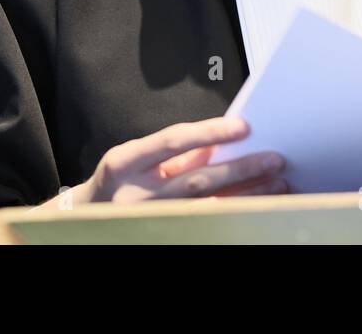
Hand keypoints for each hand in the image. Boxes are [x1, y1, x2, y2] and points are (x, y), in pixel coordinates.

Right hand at [42, 117, 287, 207]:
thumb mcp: (137, 158)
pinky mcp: (162, 235)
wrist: (86, 219)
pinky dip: (231, 214)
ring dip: (245, 195)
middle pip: (198, 181)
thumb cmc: (118, 181)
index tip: (244, 127)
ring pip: (207, 207)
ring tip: (276, 184)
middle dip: (241, 170)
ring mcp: (149, 220)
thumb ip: (176, 152)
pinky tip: (254, 206)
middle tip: (274, 160)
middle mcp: (136, 195)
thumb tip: (220, 142)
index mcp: (125, 162)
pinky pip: (204, 225)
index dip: (210, 133)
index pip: (173, 142)